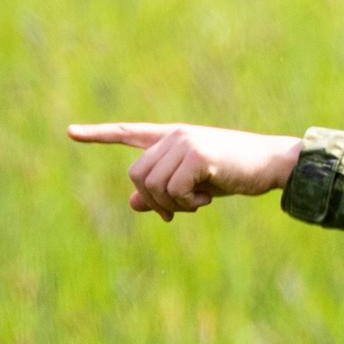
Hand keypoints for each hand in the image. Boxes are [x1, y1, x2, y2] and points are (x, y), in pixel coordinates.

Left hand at [66, 122, 302, 218]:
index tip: (71, 132)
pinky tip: (206, 198)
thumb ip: (163, 192)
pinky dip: (186, 203)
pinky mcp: (198, 154)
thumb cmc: (236, 173)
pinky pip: (173, 189)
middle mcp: (175, 136)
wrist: (272, 165)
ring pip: (151, 185)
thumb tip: (133, 203)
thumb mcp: (196, 185)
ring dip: (173, 204)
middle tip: (179, 211)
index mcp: (173, 138)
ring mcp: (185, 142)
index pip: (129, 133)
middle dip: (154, 200)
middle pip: (136, 175)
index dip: (99, 134)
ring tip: (198, 203)